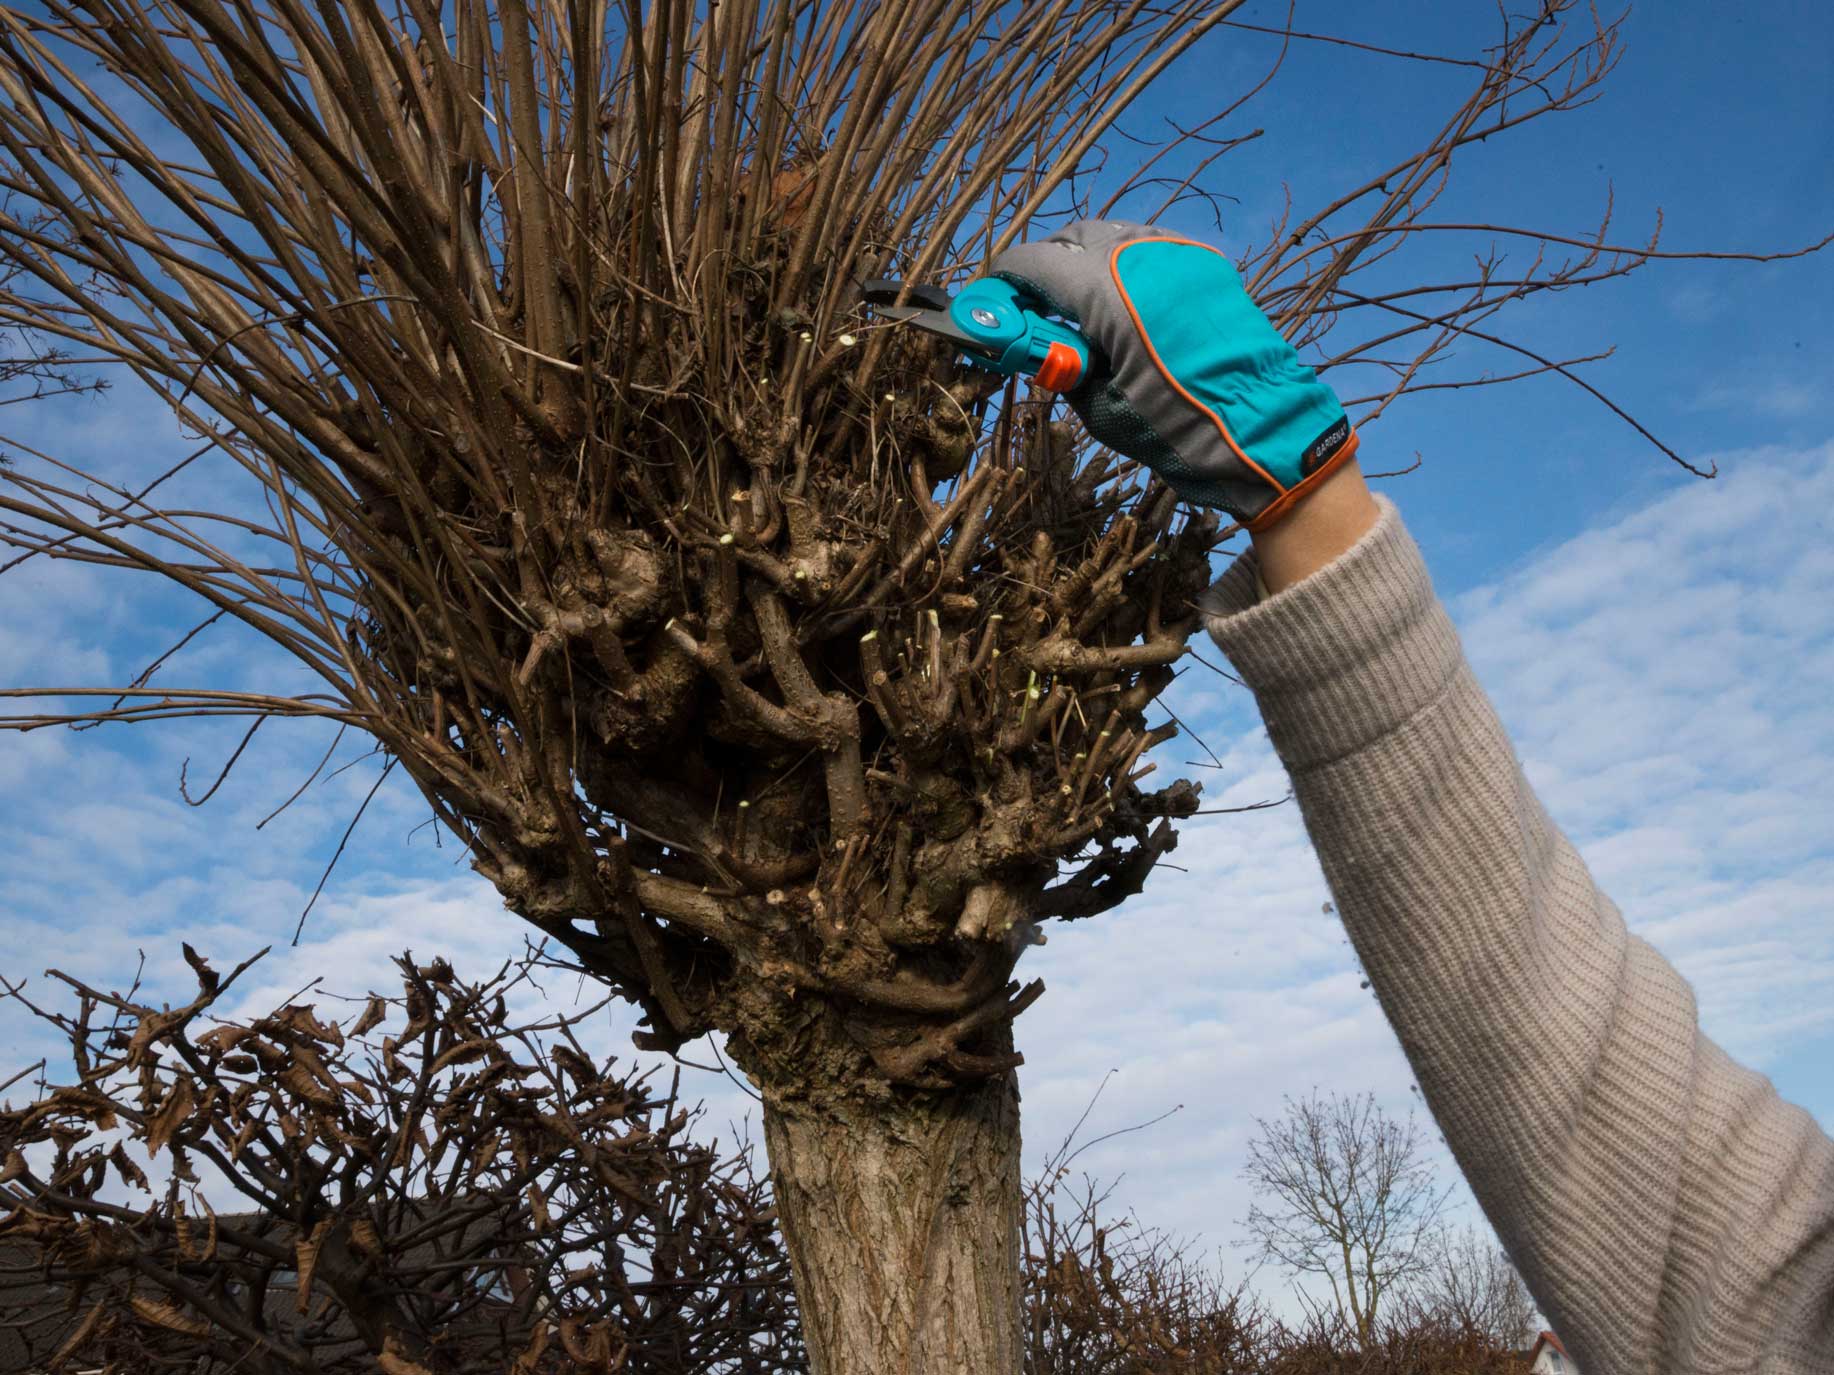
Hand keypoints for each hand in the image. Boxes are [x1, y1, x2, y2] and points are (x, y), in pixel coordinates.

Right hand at [986, 219, 1357, 531]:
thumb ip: (1063, 366)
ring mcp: (1179, 255)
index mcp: (1107, 291)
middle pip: (1072, 239)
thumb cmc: (1176, 430)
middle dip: (1045, 270)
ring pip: (1114, 236)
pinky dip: (1125, 269)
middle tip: (1035, 313)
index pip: (1034, 263)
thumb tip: (1043, 348)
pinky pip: (1150, 249)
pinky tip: (1125, 308)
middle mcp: (1140, 256)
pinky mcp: (1207, 265)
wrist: (1262, 430)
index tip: (990, 303)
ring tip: (1081, 311)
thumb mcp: (1100, 408)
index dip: (1004, 282)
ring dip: (1086, 264)